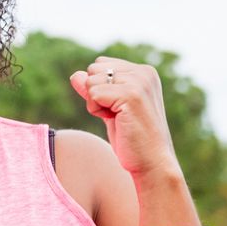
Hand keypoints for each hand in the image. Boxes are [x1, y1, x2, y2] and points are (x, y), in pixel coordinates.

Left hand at [69, 57, 180, 179]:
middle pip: (92, 70)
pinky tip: (116, 122)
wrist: (151, 161)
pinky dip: (97, 111)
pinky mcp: (131, 95)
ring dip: (96, 104)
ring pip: (90, 81)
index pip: (99, 64)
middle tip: (117, 115)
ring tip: (118, 119)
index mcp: (143, 72)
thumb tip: (75, 75)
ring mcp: (138, 82)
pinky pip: (93, 94)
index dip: (99, 88)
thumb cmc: (130, 138)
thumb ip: (94, 89)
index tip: (118, 108)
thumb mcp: (109, 108)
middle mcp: (143, 72)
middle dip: (95, 94)